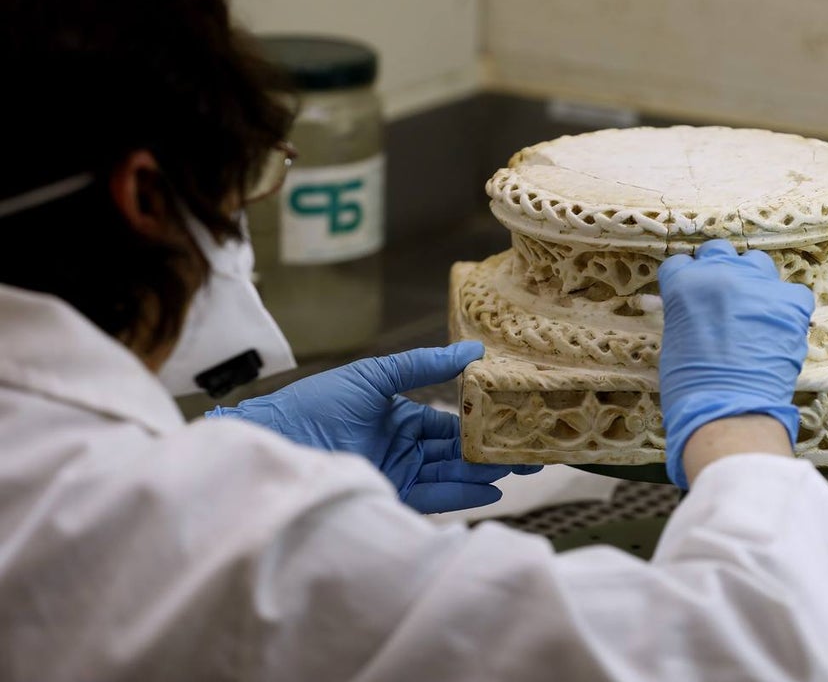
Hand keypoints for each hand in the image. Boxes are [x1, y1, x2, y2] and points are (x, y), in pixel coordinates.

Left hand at [209, 342, 539, 513]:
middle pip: (457, 451)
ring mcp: (398, 474)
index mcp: (400, 416)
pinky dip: (461, 493)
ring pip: (451, 473)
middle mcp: (403, 447)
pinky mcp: (389, 496)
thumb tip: (473, 349)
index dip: (482, 420)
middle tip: (532, 450)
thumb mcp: (373, 376)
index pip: (451, 421)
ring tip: (518, 466)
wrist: (276, 443)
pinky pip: (433, 495)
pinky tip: (490, 489)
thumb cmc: (316, 404)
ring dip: (483, 471)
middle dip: (493, 450)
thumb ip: (422, 365)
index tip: (515, 416)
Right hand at [657, 240, 814, 487]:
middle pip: (718, 252)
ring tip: (751, 307)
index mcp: (685, 283)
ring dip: (751, 280)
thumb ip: (685, 314)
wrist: (731, 410)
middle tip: (718, 298)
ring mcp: (760, 285)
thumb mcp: (674, 340)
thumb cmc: (689, 386)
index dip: (683, 282)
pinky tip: (778, 326)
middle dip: (716, 270)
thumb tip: (695, 311)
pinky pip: (792, 293)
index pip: (679, 265)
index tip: (688, 297)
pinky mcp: (791, 303)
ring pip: (756, 263)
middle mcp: (722, 273)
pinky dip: (786, 306)